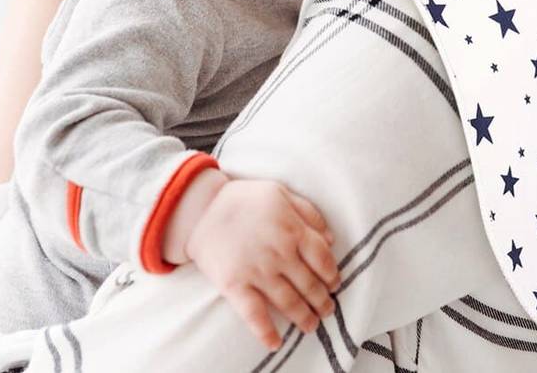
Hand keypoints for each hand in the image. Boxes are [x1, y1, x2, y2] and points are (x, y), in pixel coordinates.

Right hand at [185, 179, 340, 351]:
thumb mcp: (281, 193)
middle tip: (327, 310)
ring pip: (289, 302)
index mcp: (292, 229)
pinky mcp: (235, 286)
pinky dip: (266, 332)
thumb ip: (309, 213)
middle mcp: (279, 253)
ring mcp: (257, 271)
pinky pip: (254, 315)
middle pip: (309, 284)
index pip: (322, 259)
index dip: (332, 275)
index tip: (335, 284)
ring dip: (304, 318)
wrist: (202, 208)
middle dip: (322, 301)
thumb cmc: (244, 198)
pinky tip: (276, 343)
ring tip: (311, 326)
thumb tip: (331, 238)